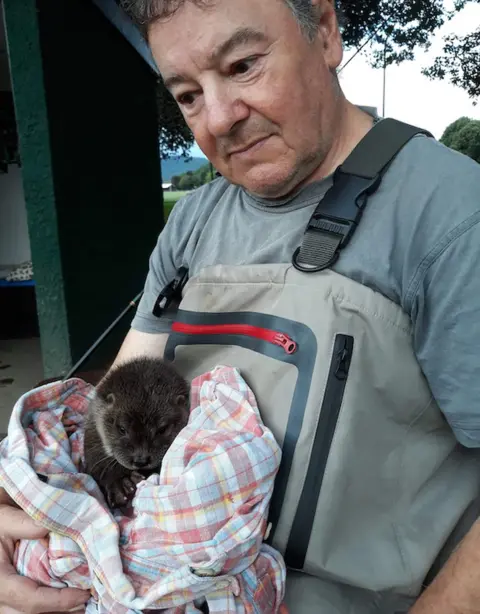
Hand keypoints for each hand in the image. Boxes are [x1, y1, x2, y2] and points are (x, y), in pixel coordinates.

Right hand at [0, 488, 89, 612]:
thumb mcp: (5, 520)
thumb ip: (26, 524)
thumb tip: (54, 525)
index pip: (30, 599)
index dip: (59, 601)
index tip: (83, 594)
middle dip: (61, 610)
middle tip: (87, 598)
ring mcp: (1, 602)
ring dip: (55, 610)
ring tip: (79, 601)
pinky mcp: (7, 600)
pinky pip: (25, 610)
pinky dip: (48, 608)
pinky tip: (66, 600)